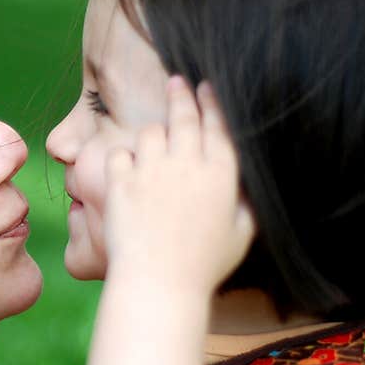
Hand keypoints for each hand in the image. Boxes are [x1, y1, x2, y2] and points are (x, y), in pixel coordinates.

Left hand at [103, 76, 254, 296]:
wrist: (159, 282)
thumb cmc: (204, 266)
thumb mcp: (241, 235)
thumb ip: (246, 204)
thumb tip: (245, 187)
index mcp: (222, 173)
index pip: (218, 125)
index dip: (212, 102)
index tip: (207, 88)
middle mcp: (187, 163)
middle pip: (185, 117)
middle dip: (182, 95)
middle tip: (178, 82)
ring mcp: (152, 170)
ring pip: (150, 132)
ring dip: (153, 134)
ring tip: (153, 142)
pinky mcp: (121, 182)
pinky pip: (119, 154)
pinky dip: (123, 158)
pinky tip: (126, 168)